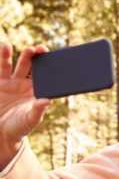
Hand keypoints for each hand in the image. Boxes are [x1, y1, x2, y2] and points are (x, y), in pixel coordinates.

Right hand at [0, 43, 50, 166]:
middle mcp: (26, 84)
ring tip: (26, 48)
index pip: (45, 76)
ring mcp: (13, 82)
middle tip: (40, 49)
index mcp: (38, 91)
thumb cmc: (21, 127)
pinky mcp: (0, 83)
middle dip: (36, 57)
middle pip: (32, 67)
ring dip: (21, 56)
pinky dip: (4, 57)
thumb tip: (47, 100)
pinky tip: (5, 46)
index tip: (52, 59)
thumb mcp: (31, 120)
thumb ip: (38, 110)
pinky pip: (2, 68)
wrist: (2, 133)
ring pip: (17, 65)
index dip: (48, 66)